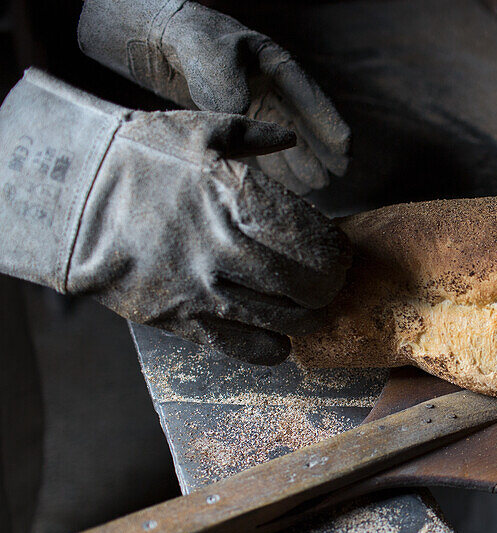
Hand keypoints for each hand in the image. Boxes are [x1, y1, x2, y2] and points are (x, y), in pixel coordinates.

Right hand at [0, 70, 349, 364]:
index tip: (339, 253)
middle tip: (329, 285)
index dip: (335, 252)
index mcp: (238, 197)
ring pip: (281, 320)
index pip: (313, 240)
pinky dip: (269, 349)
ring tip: (307, 311)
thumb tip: (288, 139)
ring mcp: (204, 289)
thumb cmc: (136, 159)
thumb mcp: (196, 129)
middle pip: (306, 286)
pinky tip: (278, 341)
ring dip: (304, 320)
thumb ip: (251, 135)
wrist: (69, 200)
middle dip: (327, 288)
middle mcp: (226, 248)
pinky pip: (241, 347)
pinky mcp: (181, 319)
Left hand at [77, 0, 349, 193]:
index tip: (346, 147)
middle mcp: (269, 86)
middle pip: (302, 121)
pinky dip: (273, 164)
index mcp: (274, 63)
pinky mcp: (236, 121)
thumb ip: (230, 87)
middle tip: (340, 174)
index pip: (307, 95)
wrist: (157, 41)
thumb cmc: (190, 40)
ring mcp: (254, 104)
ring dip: (301, 161)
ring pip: (284, 138)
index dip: (328, 123)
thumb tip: (244, 119)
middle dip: (321, 149)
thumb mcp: (212, 57)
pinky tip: (287, 184)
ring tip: (318, 186)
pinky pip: (261, 146)